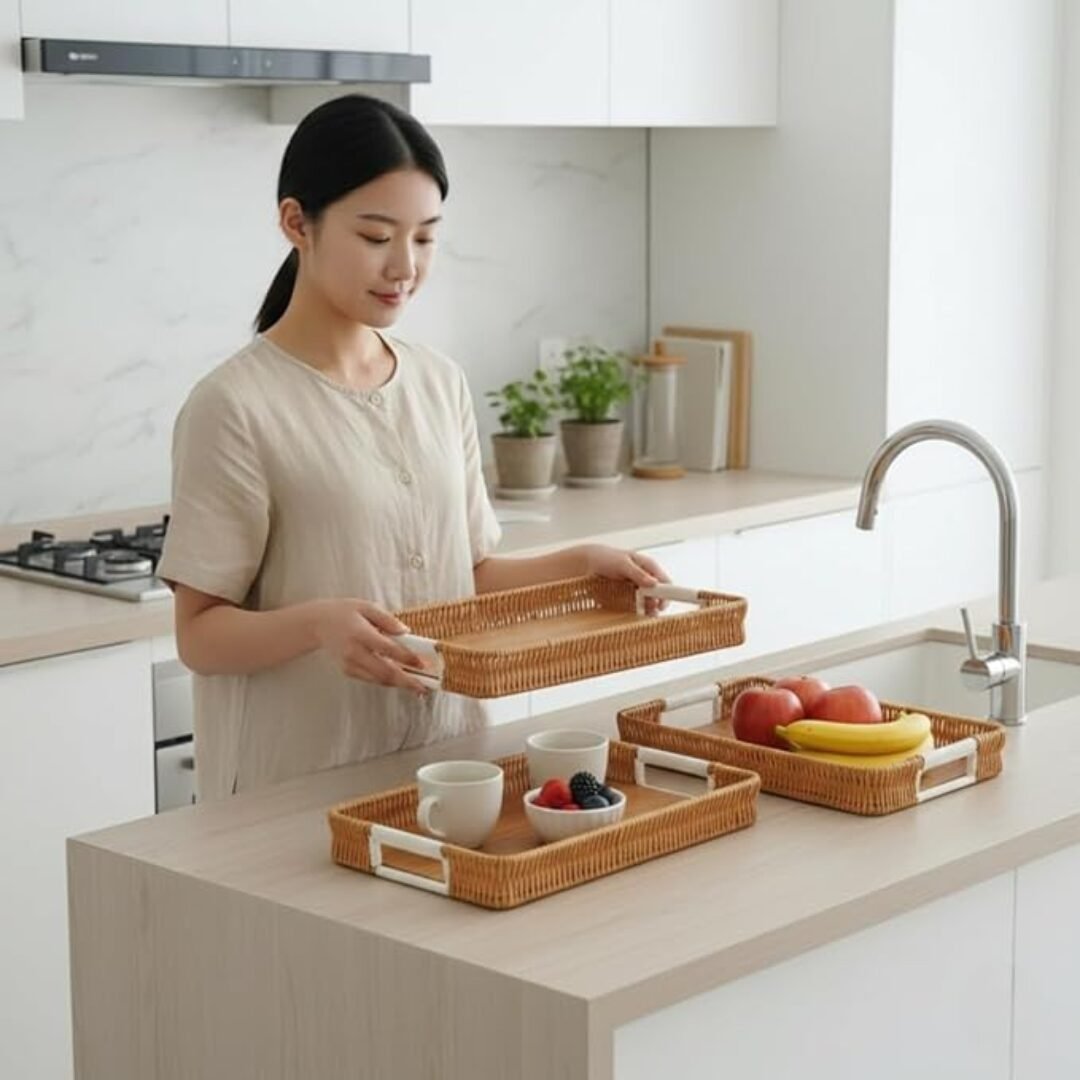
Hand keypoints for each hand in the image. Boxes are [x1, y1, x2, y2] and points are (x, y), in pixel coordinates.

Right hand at [313, 599, 431, 695]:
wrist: (318, 624)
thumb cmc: (344, 612)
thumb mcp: (367, 607)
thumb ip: (388, 620)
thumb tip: (406, 631)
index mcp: (361, 634)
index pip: (388, 649)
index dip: (407, 658)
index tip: (422, 663)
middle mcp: (355, 652)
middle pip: (384, 671)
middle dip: (406, 681)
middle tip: (423, 687)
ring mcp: (350, 664)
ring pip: (379, 679)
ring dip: (399, 684)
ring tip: (417, 687)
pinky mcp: (348, 671)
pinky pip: (371, 679)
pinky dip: (386, 681)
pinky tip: (400, 680)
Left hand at [581, 544, 670, 613]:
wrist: (587, 563)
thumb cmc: (605, 558)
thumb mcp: (622, 563)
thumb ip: (638, 573)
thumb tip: (654, 583)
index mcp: (647, 567)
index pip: (665, 582)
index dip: (667, 593)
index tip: (662, 604)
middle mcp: (644, 579)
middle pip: (658, 595)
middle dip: (656, 604)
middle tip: (651, 610)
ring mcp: (636, 589)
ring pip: (648, 603)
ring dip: (647, 610)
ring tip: (644, 614)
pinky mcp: (627, 597)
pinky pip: (636, 607)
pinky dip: (637, 612)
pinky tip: (635, 615)